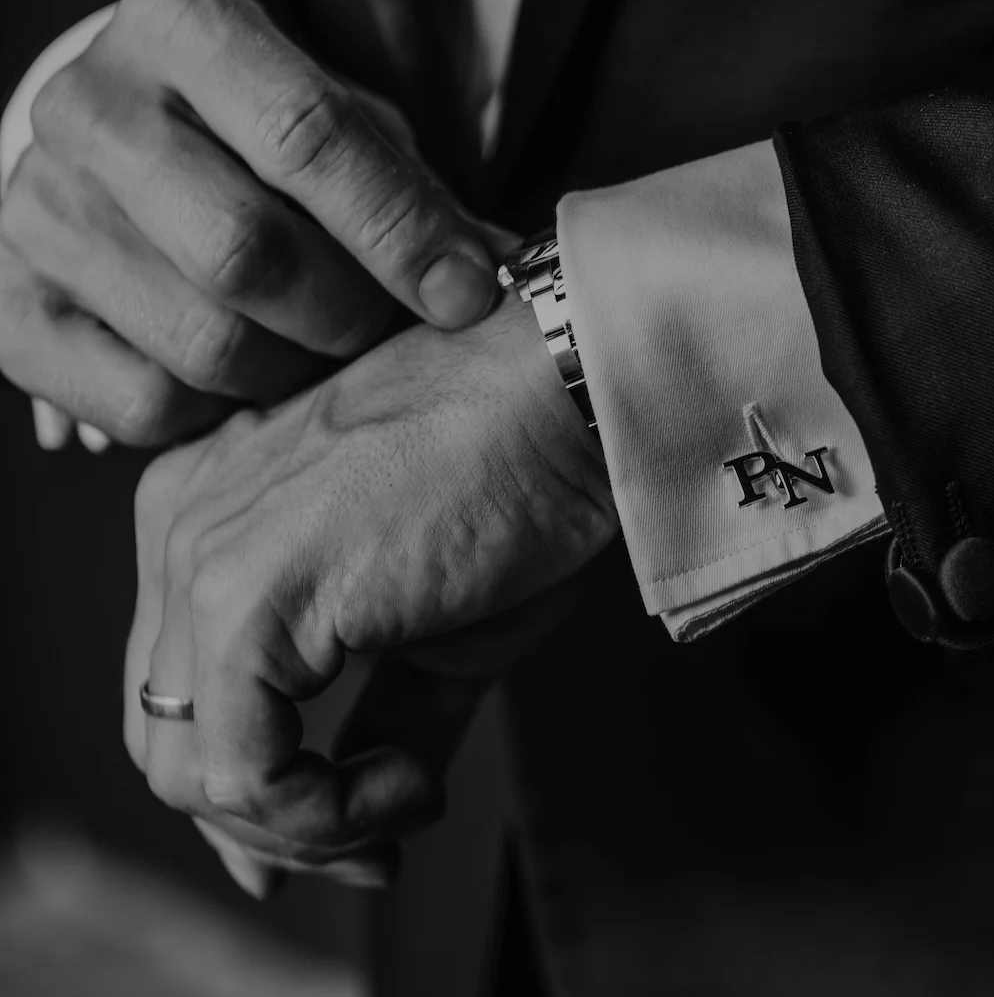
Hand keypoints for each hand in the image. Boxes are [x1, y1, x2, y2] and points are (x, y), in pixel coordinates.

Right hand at [0, 0, 504, 446]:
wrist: (131, 155)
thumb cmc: (268, 142)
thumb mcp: (350, 132)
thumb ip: (419, 194)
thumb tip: (507, 274)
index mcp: (182, 25)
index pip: (308, 133)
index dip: (403, 230)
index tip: (468, 296)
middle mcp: (87, 104)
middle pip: (245, 251)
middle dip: (347, 316)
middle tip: (385, 334)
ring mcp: (33, 207)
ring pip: (202, 342)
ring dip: (294, 376)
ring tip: (321, 357)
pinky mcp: (6, 308)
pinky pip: (144, 405)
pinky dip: (220, 416)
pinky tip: (244, 381)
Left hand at [123, 292, 617, 889]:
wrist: (572, 394)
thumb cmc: (525, 481)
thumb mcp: (440, 627)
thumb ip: (382, 718)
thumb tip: (362, 829)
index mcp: (212, 515)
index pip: (186, 694)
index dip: (263, 789)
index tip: (361, 831)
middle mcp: (181, 526)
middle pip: (171, 740)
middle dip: (276, 826)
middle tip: (381, 851)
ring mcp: (203, 556)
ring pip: (188, 768)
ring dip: (307, 827)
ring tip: (411, 800)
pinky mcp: (247, 594)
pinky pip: (244, 770)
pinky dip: (327, 814)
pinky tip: (414, 784)